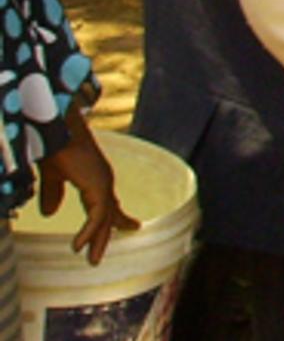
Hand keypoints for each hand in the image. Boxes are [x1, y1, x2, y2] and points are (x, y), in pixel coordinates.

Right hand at [37, 112, 138, 264]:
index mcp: (94, 177)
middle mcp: (103, 180)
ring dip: (97, 240)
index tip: (126, 228)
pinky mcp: (99, 186)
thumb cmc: (55, 146)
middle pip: (108, 214)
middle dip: (106, 234)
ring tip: (90, 259)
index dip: (112, 218)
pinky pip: (97, 217)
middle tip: (98, 257)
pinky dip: (89, 232)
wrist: (56, 130)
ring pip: (104, 218)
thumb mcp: (51, 175)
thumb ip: (52, 193)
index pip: (106, 203)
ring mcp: (103, 183)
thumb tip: (49, 214)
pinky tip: (78, 246)